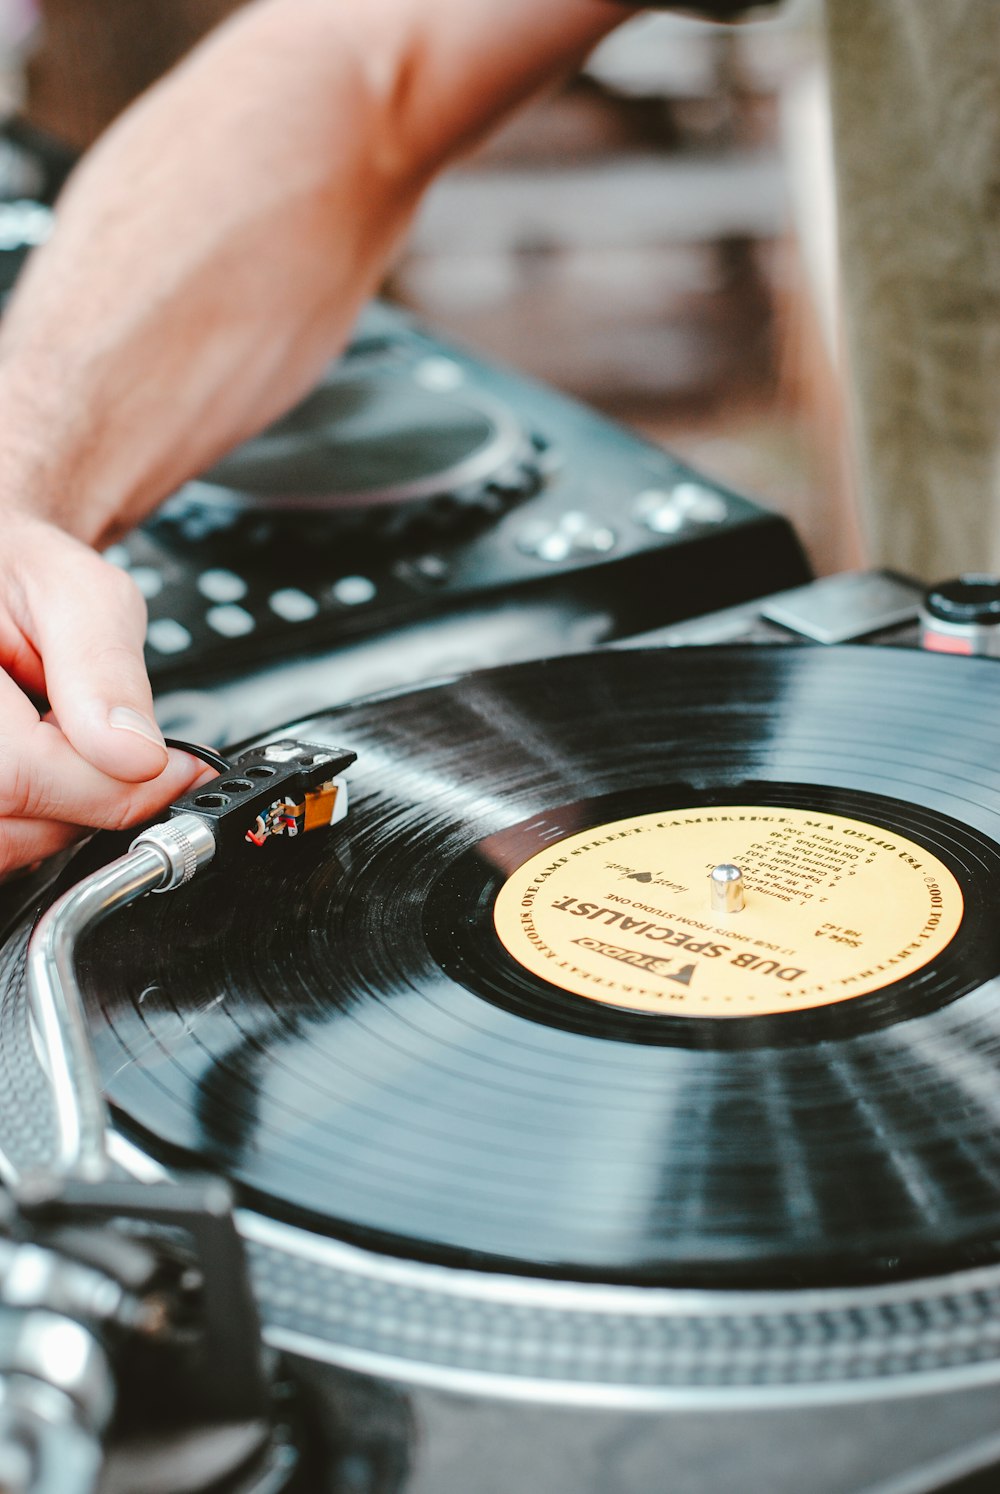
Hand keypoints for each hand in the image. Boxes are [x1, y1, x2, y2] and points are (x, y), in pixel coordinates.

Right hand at [0, 513, 209, 877]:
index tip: (168, 768)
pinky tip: (48, 767)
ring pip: (3, 845)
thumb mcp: (82, 594)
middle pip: (5, 825)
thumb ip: (106, 673)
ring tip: (71, 743)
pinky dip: (37, 818)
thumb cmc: (20, 570)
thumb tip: (138, 757)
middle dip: (85, 803)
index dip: (107, 788)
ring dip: (60, 814)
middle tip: (118, 749)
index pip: (14, 775)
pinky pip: (1, 840)